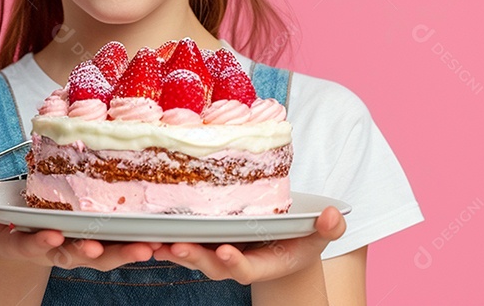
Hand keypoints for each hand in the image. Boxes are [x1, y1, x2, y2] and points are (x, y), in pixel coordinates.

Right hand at [0, 191, 157, 270]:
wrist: (21, 233)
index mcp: (26, 243)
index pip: (33, 245)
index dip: (42, 241)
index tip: (52, 233)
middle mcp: (55, 249)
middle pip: (76, 255)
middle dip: (92, 252)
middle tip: (105, 246)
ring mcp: (79, 246)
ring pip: (105, 253)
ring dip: (126, 253)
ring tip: (148, 247)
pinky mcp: (100, 238)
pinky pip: (121, 243)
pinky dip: (140, 242)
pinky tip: (164, 237)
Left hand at [152, 206, 346, 284]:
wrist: (281, 244)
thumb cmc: (301, 238)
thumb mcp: (319, 234)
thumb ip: (328, 229)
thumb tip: (334, 216)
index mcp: (263, 263)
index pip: (247, 268)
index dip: (235, 263)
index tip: (226, 252)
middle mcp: (236, 262)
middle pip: (212, 265)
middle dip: (195, 257)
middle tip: (178, 246)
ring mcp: (218, 252)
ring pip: (193, 255)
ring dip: (174, 249)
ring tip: (156, 241)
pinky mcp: (205, 240)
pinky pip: (184, 241)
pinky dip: (166, 238)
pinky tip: (149, 230)